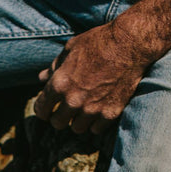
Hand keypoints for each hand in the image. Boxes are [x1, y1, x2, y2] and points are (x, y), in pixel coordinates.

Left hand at [34, 23, 149, 133]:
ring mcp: (92, 109)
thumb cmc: (98, 42)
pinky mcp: (109, 113)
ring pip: (77, 129)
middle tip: (65, 112)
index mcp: (59, 84)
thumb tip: (41, 78)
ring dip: (78, 121)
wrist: (129, 43)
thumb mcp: (71, 49)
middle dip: (59, 118)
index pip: (41, 110)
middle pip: (58, 124)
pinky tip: (98, 112)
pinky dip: (95, 123)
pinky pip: (96, 129)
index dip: (42, 110)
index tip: (47, 109)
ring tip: (83, 112)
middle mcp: (73, 100)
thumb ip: (55, 67)